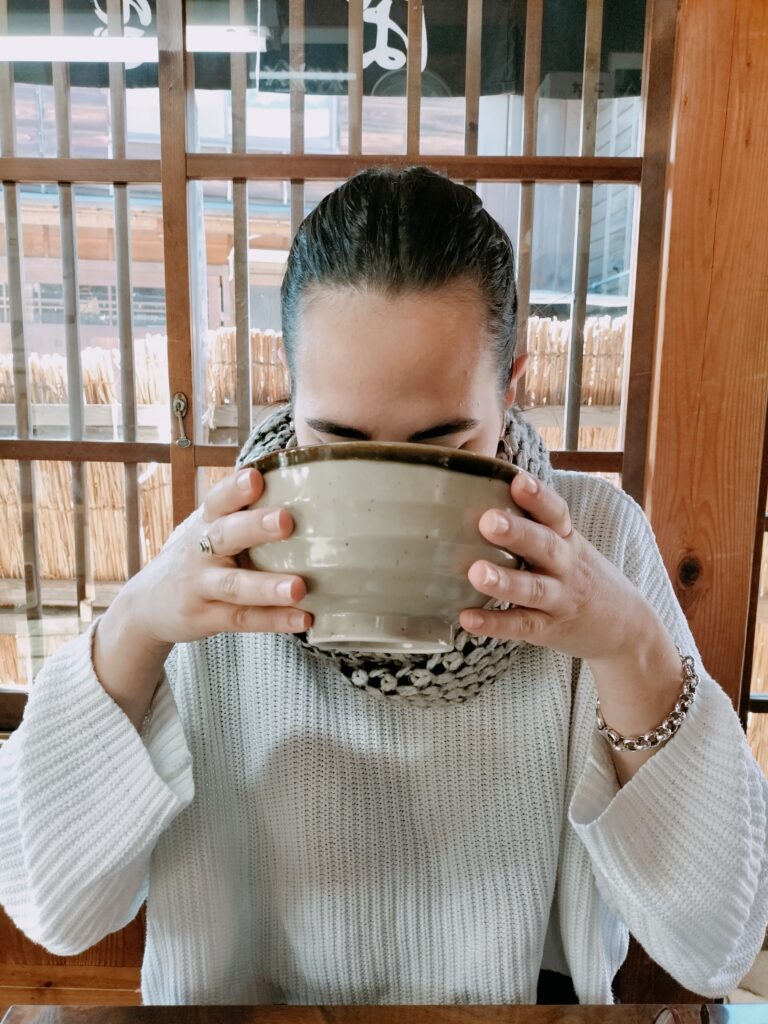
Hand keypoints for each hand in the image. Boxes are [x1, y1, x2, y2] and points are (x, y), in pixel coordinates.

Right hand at [122, 466, 312, 646]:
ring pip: (234, 585)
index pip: (218, 500)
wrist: (146, 605)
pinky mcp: (206, 618)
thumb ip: (242, 514)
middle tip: (285, 520)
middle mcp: (200, 551)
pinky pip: (242, 619)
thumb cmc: (196, 559)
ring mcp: (201, 586)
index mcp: (206, 523)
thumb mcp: (208, 531)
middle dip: (255, 527)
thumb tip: (303, 484)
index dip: (234, 489)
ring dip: (267, 586)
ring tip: (299, 588)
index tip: (255, 478)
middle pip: (225, 536)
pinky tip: (304, 618)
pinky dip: (274, 620)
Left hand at [459, 470, 654, 663]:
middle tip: (487, 520)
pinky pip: (522, 626)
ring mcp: (559, 599)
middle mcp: (566, 567)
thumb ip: (535, 525)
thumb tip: (480, 491)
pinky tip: (468, 619)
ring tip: (476, 573)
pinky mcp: (549, 629)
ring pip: (533, 589)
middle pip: (545, 546)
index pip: (556, 513)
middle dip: (517, 533)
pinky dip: (495, 624)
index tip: (518, 480)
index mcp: (568, 540)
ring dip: (504, 582)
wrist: (627, 627)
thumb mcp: (569, 546)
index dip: (539, 496)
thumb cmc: (582, 576)